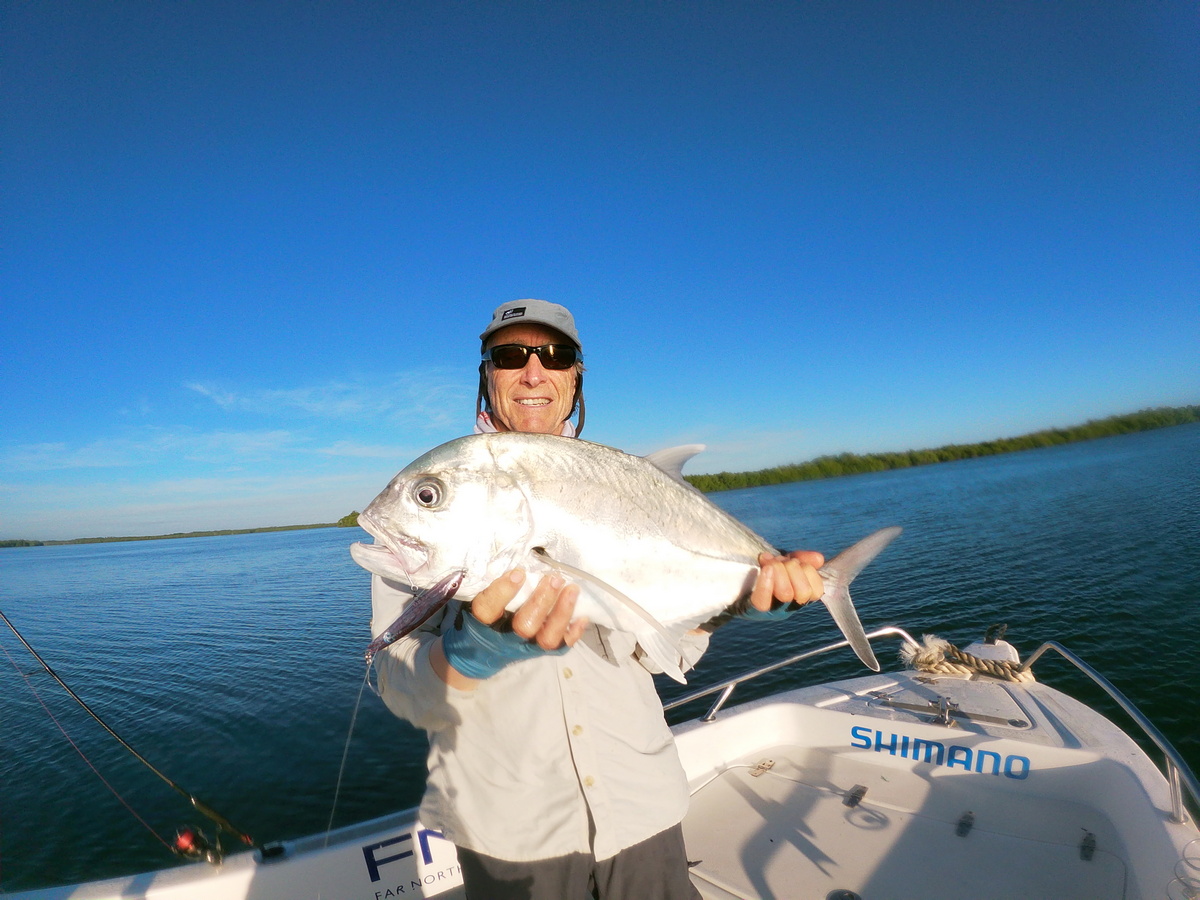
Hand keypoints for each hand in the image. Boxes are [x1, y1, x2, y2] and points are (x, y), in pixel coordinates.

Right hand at [472, 568, 589, 649]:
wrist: (479, 654)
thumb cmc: (478, 617)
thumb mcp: (473, 600)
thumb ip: (483, 583)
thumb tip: (501, 555)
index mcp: (482, 623)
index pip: (488, 609)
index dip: (503, 591)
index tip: (518, 572)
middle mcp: (505, 637)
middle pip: (525, 625)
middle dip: (542, 600)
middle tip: (554, 578)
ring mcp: (525, 646)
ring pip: (546, 637)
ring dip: (562, 613)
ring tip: (572, 589)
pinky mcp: (541, 651)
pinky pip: (561, 646)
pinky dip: (574, 632)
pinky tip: (583, 616)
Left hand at [746, 550, 824, 616]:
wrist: (734, 582)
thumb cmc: (765, 571)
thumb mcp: (785, 562)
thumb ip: (802, 559)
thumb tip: (819, 559)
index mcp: (800, 597)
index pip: (816, 590)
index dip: (808, 570)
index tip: (793, 559)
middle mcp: (789, 607)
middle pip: (803, 591)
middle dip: (792, 568)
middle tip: (778, 561)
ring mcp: (771, 610)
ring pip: (786, 593)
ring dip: (779, 570)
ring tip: (767, 562)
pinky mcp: (753, 609)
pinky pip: (763, 599)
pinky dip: (766, 582)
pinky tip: (766, 569)